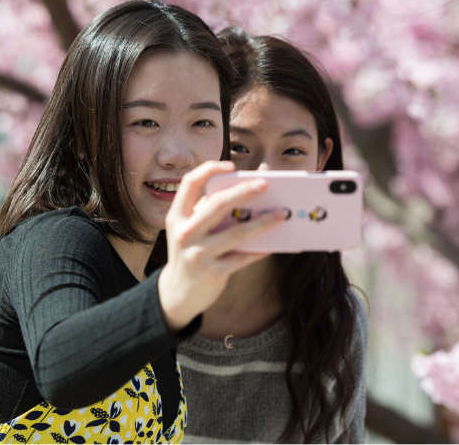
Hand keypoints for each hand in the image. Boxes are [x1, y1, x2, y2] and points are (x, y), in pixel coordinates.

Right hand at [157, 160, 282, 332]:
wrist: (177, 293)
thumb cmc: (191, 251)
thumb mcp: (192, 228)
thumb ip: (211, 208)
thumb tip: (249, 185)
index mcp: (177, 216)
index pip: (190, 183)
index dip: (209, 169)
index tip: (231, 165)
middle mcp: (184, 233)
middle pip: (217, 204)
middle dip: (243, 191)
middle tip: (265, 183)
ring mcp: (198, 254)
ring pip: (236, 233)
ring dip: (262, 222)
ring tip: (281, 214)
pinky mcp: (213, 273)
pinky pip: (243, 257)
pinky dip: (260, 249)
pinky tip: (274, 242)